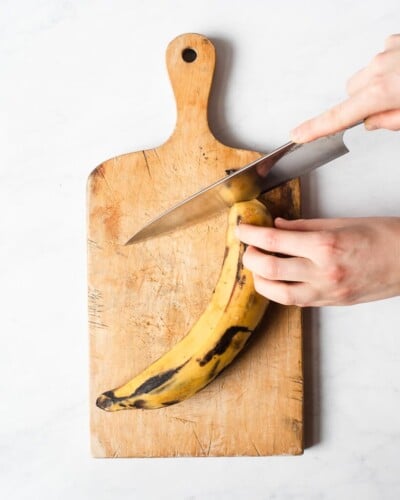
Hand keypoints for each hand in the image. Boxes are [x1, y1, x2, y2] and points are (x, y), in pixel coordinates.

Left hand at [236, 217, 399, 306]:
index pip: (274, 241)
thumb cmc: (384, 238)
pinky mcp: (331, 302)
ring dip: (260, 280)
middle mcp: (323, 272)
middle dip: (250, 258)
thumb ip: (304, 227)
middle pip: (269, 270)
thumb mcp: (342, 223)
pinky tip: (278, 279)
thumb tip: (279, 226)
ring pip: (278, 294)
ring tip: (258, 266)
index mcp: (325, 246)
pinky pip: (296, 301)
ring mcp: (327, 291)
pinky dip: (280, 290)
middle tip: (248, 247)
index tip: (242, 229)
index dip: (251, 234)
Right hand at [291, 34, 399, 142]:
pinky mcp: (395, 43)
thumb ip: (389, 121)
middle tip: (388, 109)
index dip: (315, 128)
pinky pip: (382, 60)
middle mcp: (378, 70)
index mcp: (380, 92)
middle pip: (352, 94)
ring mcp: (386, 53)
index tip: (298, 134)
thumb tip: (374, 120)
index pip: (337, 117)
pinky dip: (389, 70)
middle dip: (363, 104)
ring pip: (366, 78)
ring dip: (378, 87)